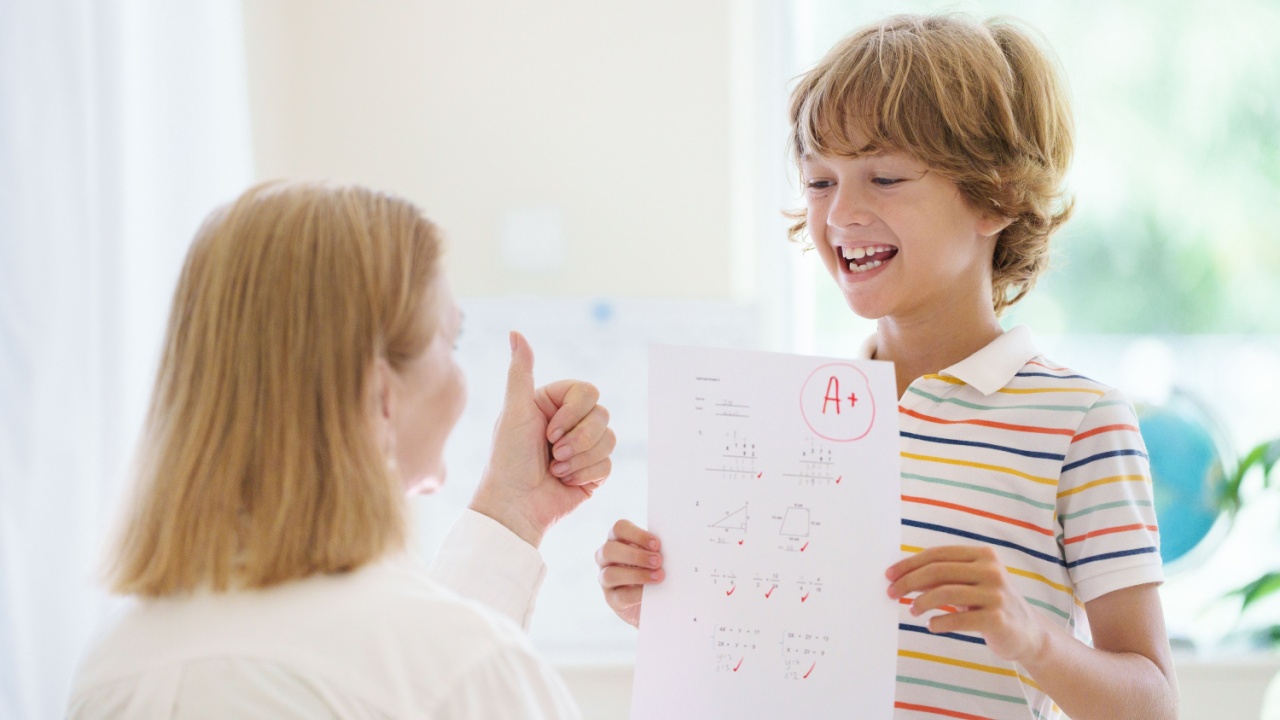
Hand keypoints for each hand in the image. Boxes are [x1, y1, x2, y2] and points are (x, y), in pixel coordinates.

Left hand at [470, 331, 616, 547]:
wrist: (514, 506)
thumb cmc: (507, 459)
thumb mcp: (514, 412)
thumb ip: (521, 372)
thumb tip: (516, 332)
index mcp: (553, 403)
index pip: (589, 392)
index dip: (574, 413)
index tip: (549, 431)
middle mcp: (570, 422)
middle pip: (602, 415)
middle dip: (578, 439)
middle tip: (552, 453)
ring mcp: (583, 447)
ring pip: (609, 439)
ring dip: (580, 458)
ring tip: (555, 469)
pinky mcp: (593, 472)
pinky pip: (608, 464)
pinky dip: (584, 474)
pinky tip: (564, 481)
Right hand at [595, 519, 663, 626]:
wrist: (653, 599)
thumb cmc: (653, 569)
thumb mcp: (653, 555)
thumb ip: (655, 550)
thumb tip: (670, 548)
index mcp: (617, 539)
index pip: (620, 528)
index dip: (637, 535)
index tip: (657, 544)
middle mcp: (606, 557)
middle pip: (610, 550)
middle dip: (636, 555)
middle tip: (658, 561)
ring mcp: (605, 578)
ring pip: (610, 574)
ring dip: (636, 575)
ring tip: (658, 576)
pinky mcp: (611, 599)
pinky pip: (620, 596)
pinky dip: (636, 594)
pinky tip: (649, 593)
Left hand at [886, 545, 1049, 663]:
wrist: (1028, 633)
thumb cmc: (990, 604)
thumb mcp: (969, 584)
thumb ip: (942, 578)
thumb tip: (902, 576)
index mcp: (983, 555)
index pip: (938, 554)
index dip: (909, 564)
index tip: (889, 575)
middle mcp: (992, 571)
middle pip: (938, 571)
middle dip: (908, 582)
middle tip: (891, 593)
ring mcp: (996, 594)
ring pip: (945, 593)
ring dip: (921, 602)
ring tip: (912, 610)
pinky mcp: (997, 619)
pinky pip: (957, 619)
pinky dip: (939, 622)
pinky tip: (931, 625)